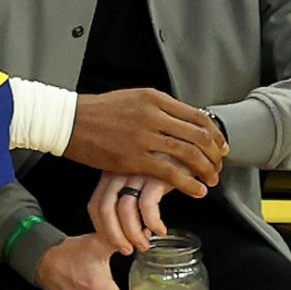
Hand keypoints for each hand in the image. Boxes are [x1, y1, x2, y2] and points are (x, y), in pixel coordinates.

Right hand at [60, 87, 226, 189]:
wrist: (70, 121)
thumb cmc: (97, 112)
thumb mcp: (132, 99)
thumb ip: (156, 108)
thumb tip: (176, 120)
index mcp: (156, 99)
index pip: (197, 116)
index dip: (214, 134)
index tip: (220, 146)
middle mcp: (155, 115)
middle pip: (199, 135)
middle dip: (214, 154)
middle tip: (219, 165)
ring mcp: (145, 136)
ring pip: (189, 153)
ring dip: (206, 169)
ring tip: (211, 179)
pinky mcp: (134, 157)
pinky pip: (170, 172)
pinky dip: (188, 183)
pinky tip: (196, 190)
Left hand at [86, 170, 198, 255]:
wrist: (195, 142)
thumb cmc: (169, 159)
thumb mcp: (142, 174)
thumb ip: (130, 193)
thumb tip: (127, 227)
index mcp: (112, 170)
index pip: (95, 204)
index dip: (103, 228)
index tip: (113, 242)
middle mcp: (121, 169)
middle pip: (104, 209)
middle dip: (114, 235)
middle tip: (127, 250)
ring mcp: (138, 170)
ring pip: (124, 210)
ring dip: (133, 234)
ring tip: (145, 244)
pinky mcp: (158, 173)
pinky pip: (148, 206)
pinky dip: (153, 223)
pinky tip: (161, 230)